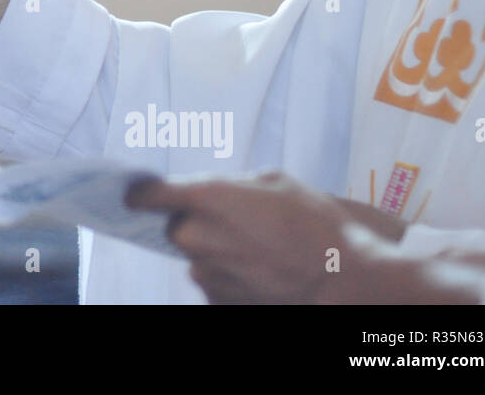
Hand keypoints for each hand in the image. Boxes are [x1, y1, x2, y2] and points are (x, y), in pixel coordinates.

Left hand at [127, 171, 376, 303]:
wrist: (345, 282)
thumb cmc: (315, 225)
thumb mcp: (275, 182)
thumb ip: (231, 185)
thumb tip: (212, 192)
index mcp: (205, 199)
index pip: (146, 194)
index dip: (143, 192)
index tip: (139, 192)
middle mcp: (194, 238)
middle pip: (177, 226)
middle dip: (197, 222)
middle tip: (237, 223)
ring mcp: (204, 274)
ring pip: (197, 255)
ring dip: (217, 251)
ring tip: (260, 251)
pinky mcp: (216, 302)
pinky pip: (213, 280)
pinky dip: (230, 276)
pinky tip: (262, 273)